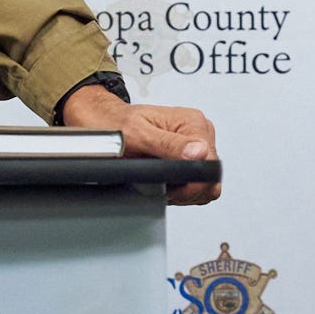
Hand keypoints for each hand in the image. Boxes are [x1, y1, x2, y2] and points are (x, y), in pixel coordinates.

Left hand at [60, 86, 218, 205]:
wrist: (104, 125)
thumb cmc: (116, 126)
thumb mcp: (138, 134)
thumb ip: (168, 144)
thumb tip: (199, 153)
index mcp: (193, 122)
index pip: (210, 166)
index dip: (190, 184)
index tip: (169, 187)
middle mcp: (199, 133)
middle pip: (209, 178)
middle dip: (186, 189)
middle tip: (159, 183)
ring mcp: (196, 147)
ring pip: (204, 185)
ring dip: (183, 191)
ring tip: (158, 180)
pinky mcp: (189, 160)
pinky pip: (195, 186)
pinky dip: (180, 190)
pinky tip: (163, 182)